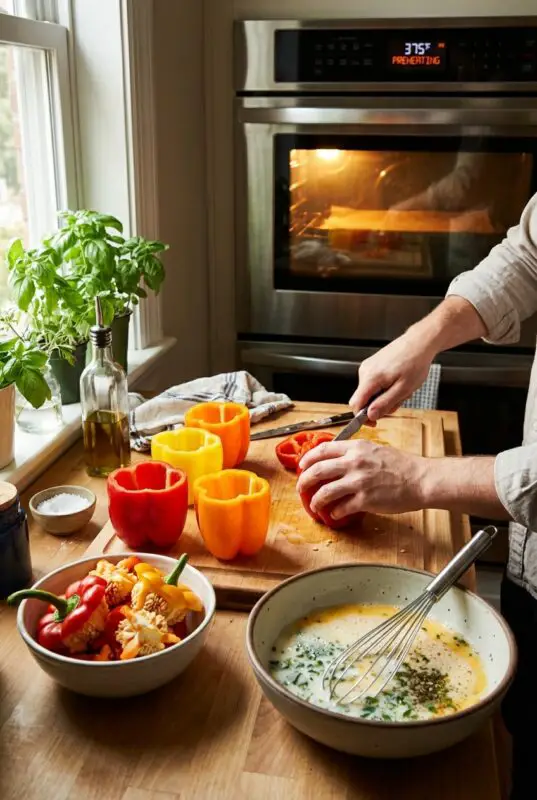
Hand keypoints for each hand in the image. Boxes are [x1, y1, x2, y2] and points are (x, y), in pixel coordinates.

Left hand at [296, 439, 426, 519]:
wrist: (421, 479)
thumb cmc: (402, 466)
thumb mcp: (375, 450)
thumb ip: (355, 453)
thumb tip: (336, 462)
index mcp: (356, 448)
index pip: (322, 450)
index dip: (307, 459)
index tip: (302, 467)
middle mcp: (354, 462)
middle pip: (317, 471)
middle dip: (304, 481)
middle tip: (301, 488)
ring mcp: (358, 482)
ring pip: (325, 492)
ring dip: (316, 501)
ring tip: (315, 506)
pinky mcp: (365, 500)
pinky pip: (341, 508)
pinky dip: (334, 513)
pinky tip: (334, 514)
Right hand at [350, 328, 435, 421]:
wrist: (419, 343)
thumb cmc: (415, 363)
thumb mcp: (403, 389)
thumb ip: (384, 403)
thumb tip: (370, 416)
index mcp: (370, 378)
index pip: (355, 404)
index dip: (362, 417)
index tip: (374, 422)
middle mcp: (365, 371)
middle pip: (364, 399)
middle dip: (380, 405)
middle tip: (399, 400)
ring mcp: (368, 367)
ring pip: (370, 392)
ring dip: (385, 396)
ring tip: (402, 388)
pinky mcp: (372, 365)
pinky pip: (374, 384)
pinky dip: (385, 388)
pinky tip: (398, 381)